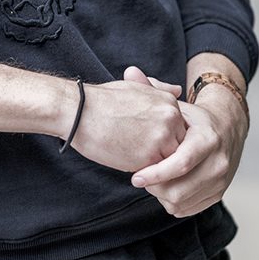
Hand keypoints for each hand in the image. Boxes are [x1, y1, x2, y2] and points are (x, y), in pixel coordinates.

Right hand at [67, 66, 185, 171]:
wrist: (80, 112)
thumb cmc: (104, 100)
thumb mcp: (137, 87)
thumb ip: (161, 91)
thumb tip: (178, 90)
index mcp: (169, 103)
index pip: (178, 127)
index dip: (162, 135)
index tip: (145, 135)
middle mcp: (170, 119)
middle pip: (177, 144)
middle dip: (162, 149)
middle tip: (138, 146)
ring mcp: (161, 139)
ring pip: (168, 160)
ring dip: (154, 161)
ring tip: (131, 153)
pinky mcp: (148, 158)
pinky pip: (154, 172)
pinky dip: (144, 170)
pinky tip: (125, 159)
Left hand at [129, 86, 248, 217]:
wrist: (229, 127)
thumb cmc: (194, 118)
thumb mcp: (175, 105)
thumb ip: (152, 89)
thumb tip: (130, 71)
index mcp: (208, 138)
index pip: (180, 165)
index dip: (155, 174)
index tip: (135, 177)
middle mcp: (219, 161)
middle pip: (178, 190)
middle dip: (155, 187)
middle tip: (142, 178)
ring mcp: (222, 179)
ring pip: (181, 202)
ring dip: (161, 196)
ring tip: (153, 181)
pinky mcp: (220, 193)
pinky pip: (188, 209)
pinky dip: (173, 203)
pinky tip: (166, 188)